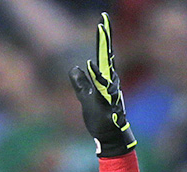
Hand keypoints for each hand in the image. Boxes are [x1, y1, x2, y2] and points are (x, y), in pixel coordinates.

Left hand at [68, 13, 135, 157]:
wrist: (109, 137)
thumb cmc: (100, 119)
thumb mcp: (87, 99)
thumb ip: (82, 84)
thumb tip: (76, 68)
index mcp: (104, 80)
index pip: (102, 55)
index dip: (102, 39)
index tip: (102, 21)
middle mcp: (109, 82)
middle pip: (106, 55)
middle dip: (105, 38)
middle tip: (103, 20)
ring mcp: (110, 91)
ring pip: (106, 68)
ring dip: (103, 50)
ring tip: (100, 31)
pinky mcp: (107, 103)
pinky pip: (102, 87)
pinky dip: (97, 76)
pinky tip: (92, 64)